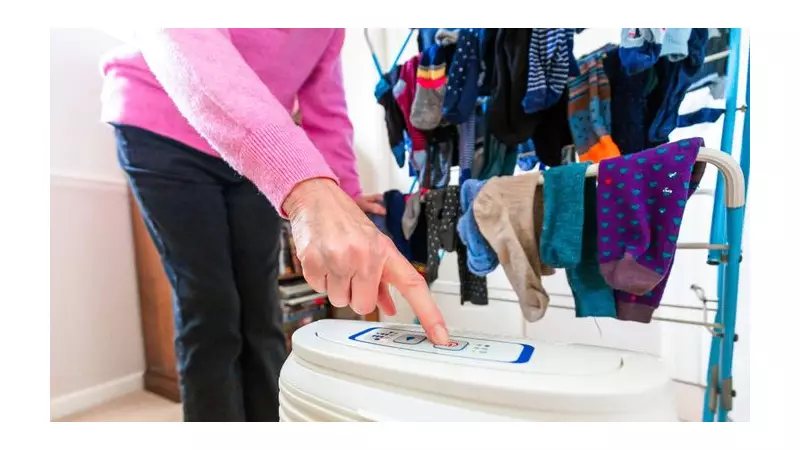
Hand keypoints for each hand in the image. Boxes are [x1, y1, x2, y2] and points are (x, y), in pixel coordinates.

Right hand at [284, 178, 448, 344]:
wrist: (317, 198)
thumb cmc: (347, 222)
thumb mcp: (373, 245)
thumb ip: (383, 279)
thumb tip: (389, 307)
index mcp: (385, 251)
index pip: (414, 286)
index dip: (429, 315)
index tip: (441, 337)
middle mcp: (365, 255)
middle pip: (364, 306)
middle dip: (356, 295)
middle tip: (351, 274)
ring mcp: (339, 258)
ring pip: (340, 301)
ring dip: (337, 288)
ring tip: (336, 263)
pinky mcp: (314, 261)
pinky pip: (320, 290)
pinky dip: (320, 280)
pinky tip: (323, 260)